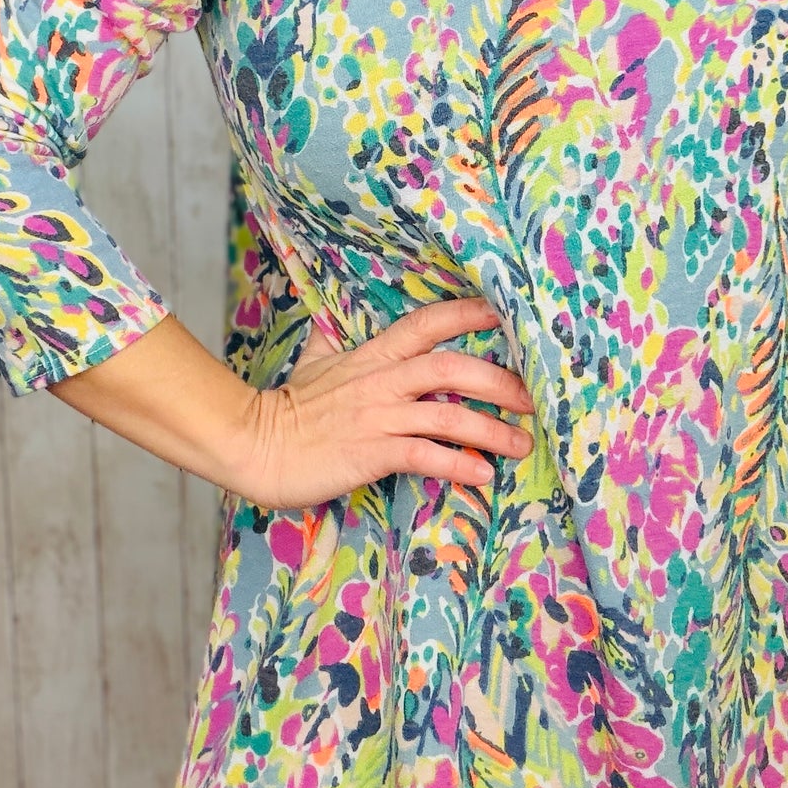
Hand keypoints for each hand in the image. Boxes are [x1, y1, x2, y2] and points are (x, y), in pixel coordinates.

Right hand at [232, 296, 534, 509]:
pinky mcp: (370, 453)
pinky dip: (457, 465)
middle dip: (500, 380)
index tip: (508, 312)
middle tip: (534, 397)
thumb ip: (334, 339)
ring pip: (447, 415)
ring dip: (491, 431)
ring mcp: (377, 416)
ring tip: (522, 445)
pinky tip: (483, 475)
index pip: (427, 323)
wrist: (253, 445)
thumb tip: (335, 317)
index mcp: (372, 355)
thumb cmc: (288, 408)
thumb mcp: (314, 362)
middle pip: (452, 367)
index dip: (469, 314)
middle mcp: (381, 380)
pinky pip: (424, 456)